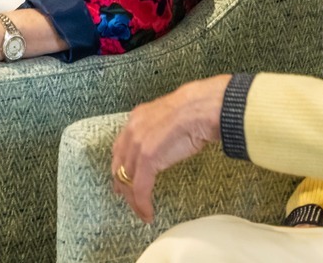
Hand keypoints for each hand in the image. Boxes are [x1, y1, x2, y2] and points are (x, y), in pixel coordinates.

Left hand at [110, 74, 229, 222]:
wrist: (202, 108)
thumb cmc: (196, 110)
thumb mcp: (169, 117)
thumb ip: (160, 129)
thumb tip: (164, 141)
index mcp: (137, 117)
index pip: (120, 148)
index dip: (119, 167)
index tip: (121, 181)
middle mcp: (132, 130)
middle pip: (119, 166)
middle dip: (124, 187)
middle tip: (130, 202)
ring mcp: (138, 144)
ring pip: (128, 180)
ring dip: (134, 201)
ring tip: (142, 213)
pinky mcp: (147, 159)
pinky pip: (140, 188)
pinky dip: (143, 204)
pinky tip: (148, 213)